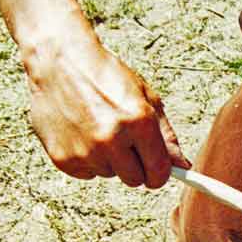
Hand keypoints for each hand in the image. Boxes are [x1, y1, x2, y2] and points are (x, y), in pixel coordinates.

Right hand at [25, 33, 188, 187]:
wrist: (58, 62)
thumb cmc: (104, 76)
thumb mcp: (144, 97)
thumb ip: (165, 135)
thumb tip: (182, 164)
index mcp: (138, 122)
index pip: (159, 172)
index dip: (160, 173)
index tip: (158, 170)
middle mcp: (111, 140)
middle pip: (135, 180)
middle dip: (135, 165)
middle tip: (125, 140)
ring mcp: (85, 151)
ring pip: (109, 174)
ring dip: (109, 159)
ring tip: (99, 127)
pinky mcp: (63, 159)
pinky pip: (87, 173)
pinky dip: (87, 159)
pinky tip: (82, 133)